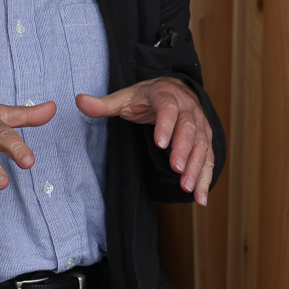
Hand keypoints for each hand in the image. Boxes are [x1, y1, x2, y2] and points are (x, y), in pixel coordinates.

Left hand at [76, 77, 214, 204]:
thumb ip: (105, 104)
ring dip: (197, 167)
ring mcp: (199, 125)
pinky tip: (201, 198)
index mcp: (167, 96)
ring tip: (187, 187)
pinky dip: (206, 178)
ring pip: (201, 145)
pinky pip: (208, 158)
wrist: (176, 90)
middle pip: (188, 129)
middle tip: (177, 169)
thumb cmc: (148, 98)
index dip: (166, 125)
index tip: (161, 144)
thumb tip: (79, 101)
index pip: (168, 109)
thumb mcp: (126, 97)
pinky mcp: (204, 140)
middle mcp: (188, 109)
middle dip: (184, 149)